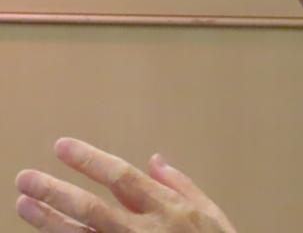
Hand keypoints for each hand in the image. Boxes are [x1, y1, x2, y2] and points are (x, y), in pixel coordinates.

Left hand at [15, 137, 237, 232]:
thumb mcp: (210, 214)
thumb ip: (181, 186)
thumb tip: (154, 160)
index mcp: (168, 209)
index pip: (121, 178)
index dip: (90, 160)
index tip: (62, 147)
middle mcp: (146, 232)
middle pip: (91, 209)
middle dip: (56, 192)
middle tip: (25, 178)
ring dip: (49, 221)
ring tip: (23, 203)